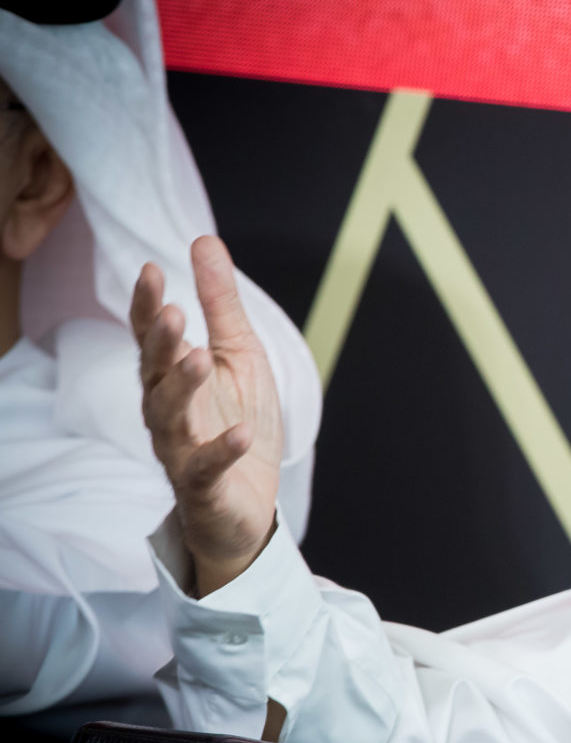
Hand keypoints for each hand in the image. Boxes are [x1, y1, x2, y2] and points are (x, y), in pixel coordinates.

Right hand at [131, 236, 283, 594]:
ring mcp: (180, 449)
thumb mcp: (239, 354)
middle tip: (174, 314)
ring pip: (169, 417)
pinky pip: (207, 466)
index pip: (152, 337)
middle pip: (154, 373)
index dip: (148, 307)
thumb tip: (204, 240)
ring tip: (200, 358)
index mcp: (172, 376)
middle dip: (161, 343)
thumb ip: (221, 304)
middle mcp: (166, 410)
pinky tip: (240, 433)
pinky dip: (222, 450)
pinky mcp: (203, 485)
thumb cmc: (238, 421)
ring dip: (183, 387)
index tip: (152, 271)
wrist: (250, 502)